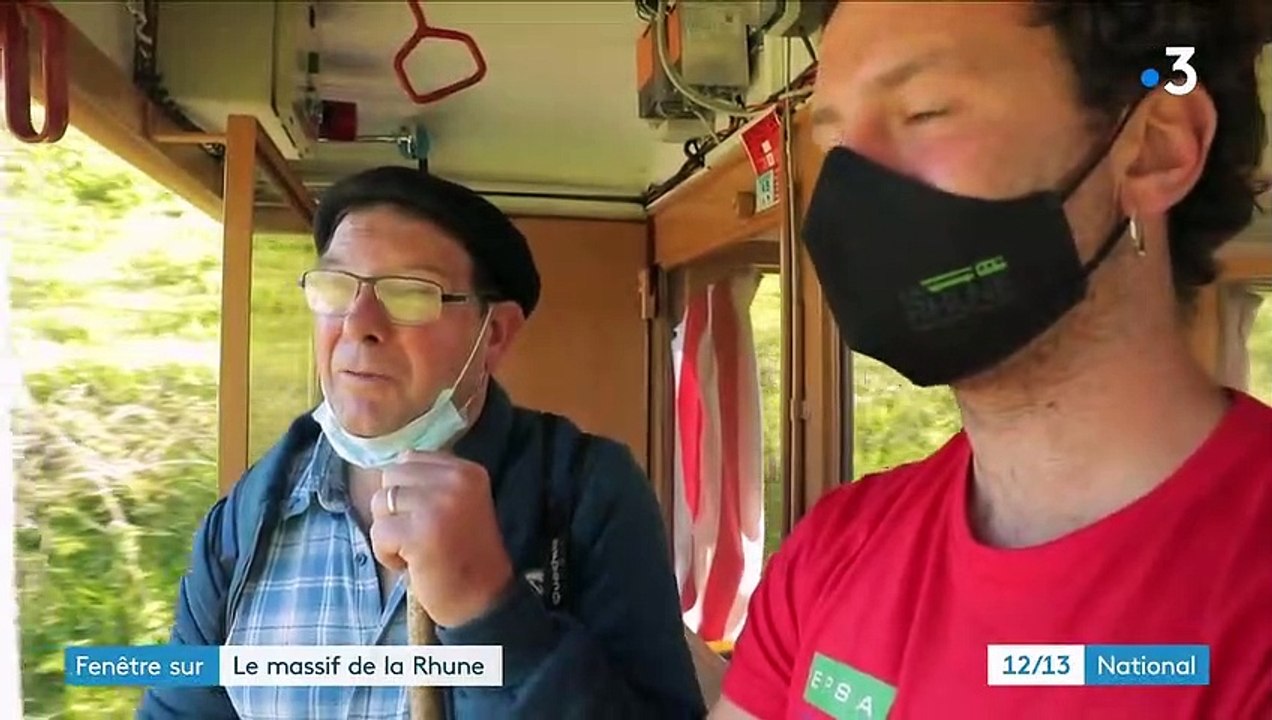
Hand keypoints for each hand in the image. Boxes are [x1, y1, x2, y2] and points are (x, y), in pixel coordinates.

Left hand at [369, 451, 514, 627]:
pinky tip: (411, 565)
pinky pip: (378, 533)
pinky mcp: (420, 533)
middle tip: (420, 535)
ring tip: (416, 550)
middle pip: (390, 477)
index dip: (407, 491)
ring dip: (389, 532)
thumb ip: (431, 482)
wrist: (483, 600)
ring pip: (380, 503)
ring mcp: (438, 505)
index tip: (429, 518)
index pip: (409, 459)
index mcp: (467, 470)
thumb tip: (387, 470)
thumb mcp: (459, 503)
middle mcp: (455, 480)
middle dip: (394, 509)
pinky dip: (386, 554)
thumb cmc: (464, 554)